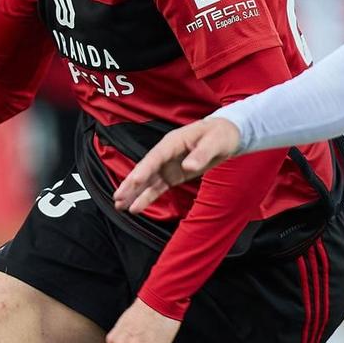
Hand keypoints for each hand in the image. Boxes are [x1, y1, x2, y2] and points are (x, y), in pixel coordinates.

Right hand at [113, 117, 243, 213]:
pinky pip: (157, 188)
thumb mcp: (214, 142)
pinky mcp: (172, 176)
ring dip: (133, 193)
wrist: (226, 136)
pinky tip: (135, 208)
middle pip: (145, 169)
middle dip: (131, 184)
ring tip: (119, 206)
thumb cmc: (220, 134)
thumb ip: (201, 154)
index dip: (143, 170)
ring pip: (147, 181)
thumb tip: (188, 167)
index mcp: (172, 142)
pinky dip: (146, 198)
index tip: (133, 182)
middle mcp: (165, 154)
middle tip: (117, 197)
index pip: (155, 157)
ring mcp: (167, 166)